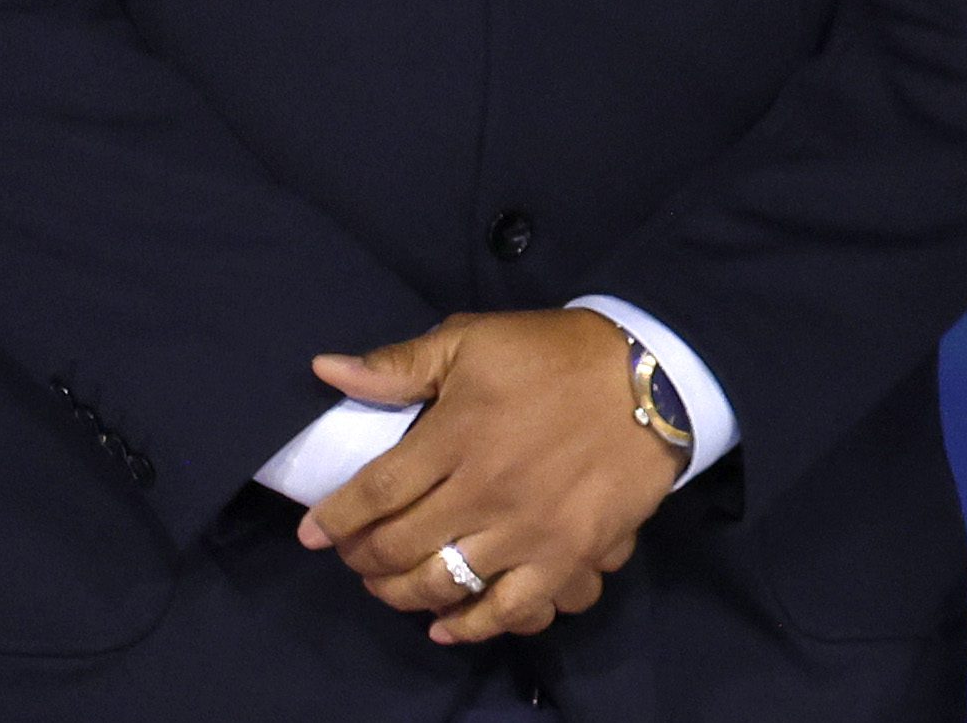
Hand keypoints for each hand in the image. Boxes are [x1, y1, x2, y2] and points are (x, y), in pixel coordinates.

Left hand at [296, 311, 675, 645]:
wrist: (654, 378)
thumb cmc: (556, 356)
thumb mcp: (476, 340)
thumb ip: (401, 363)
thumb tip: (326, 369)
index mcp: (456, 435)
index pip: (373, 491)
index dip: (334, 519)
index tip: (313, 532)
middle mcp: (484, 490)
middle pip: (399, 545)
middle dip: (362, 558)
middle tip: (355, 555)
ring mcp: (526, 528)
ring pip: (442, 583)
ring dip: (401, 592)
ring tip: (391, 584)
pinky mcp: (566, 552)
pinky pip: (508, 607)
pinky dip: (469, 626)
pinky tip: (444, 626)